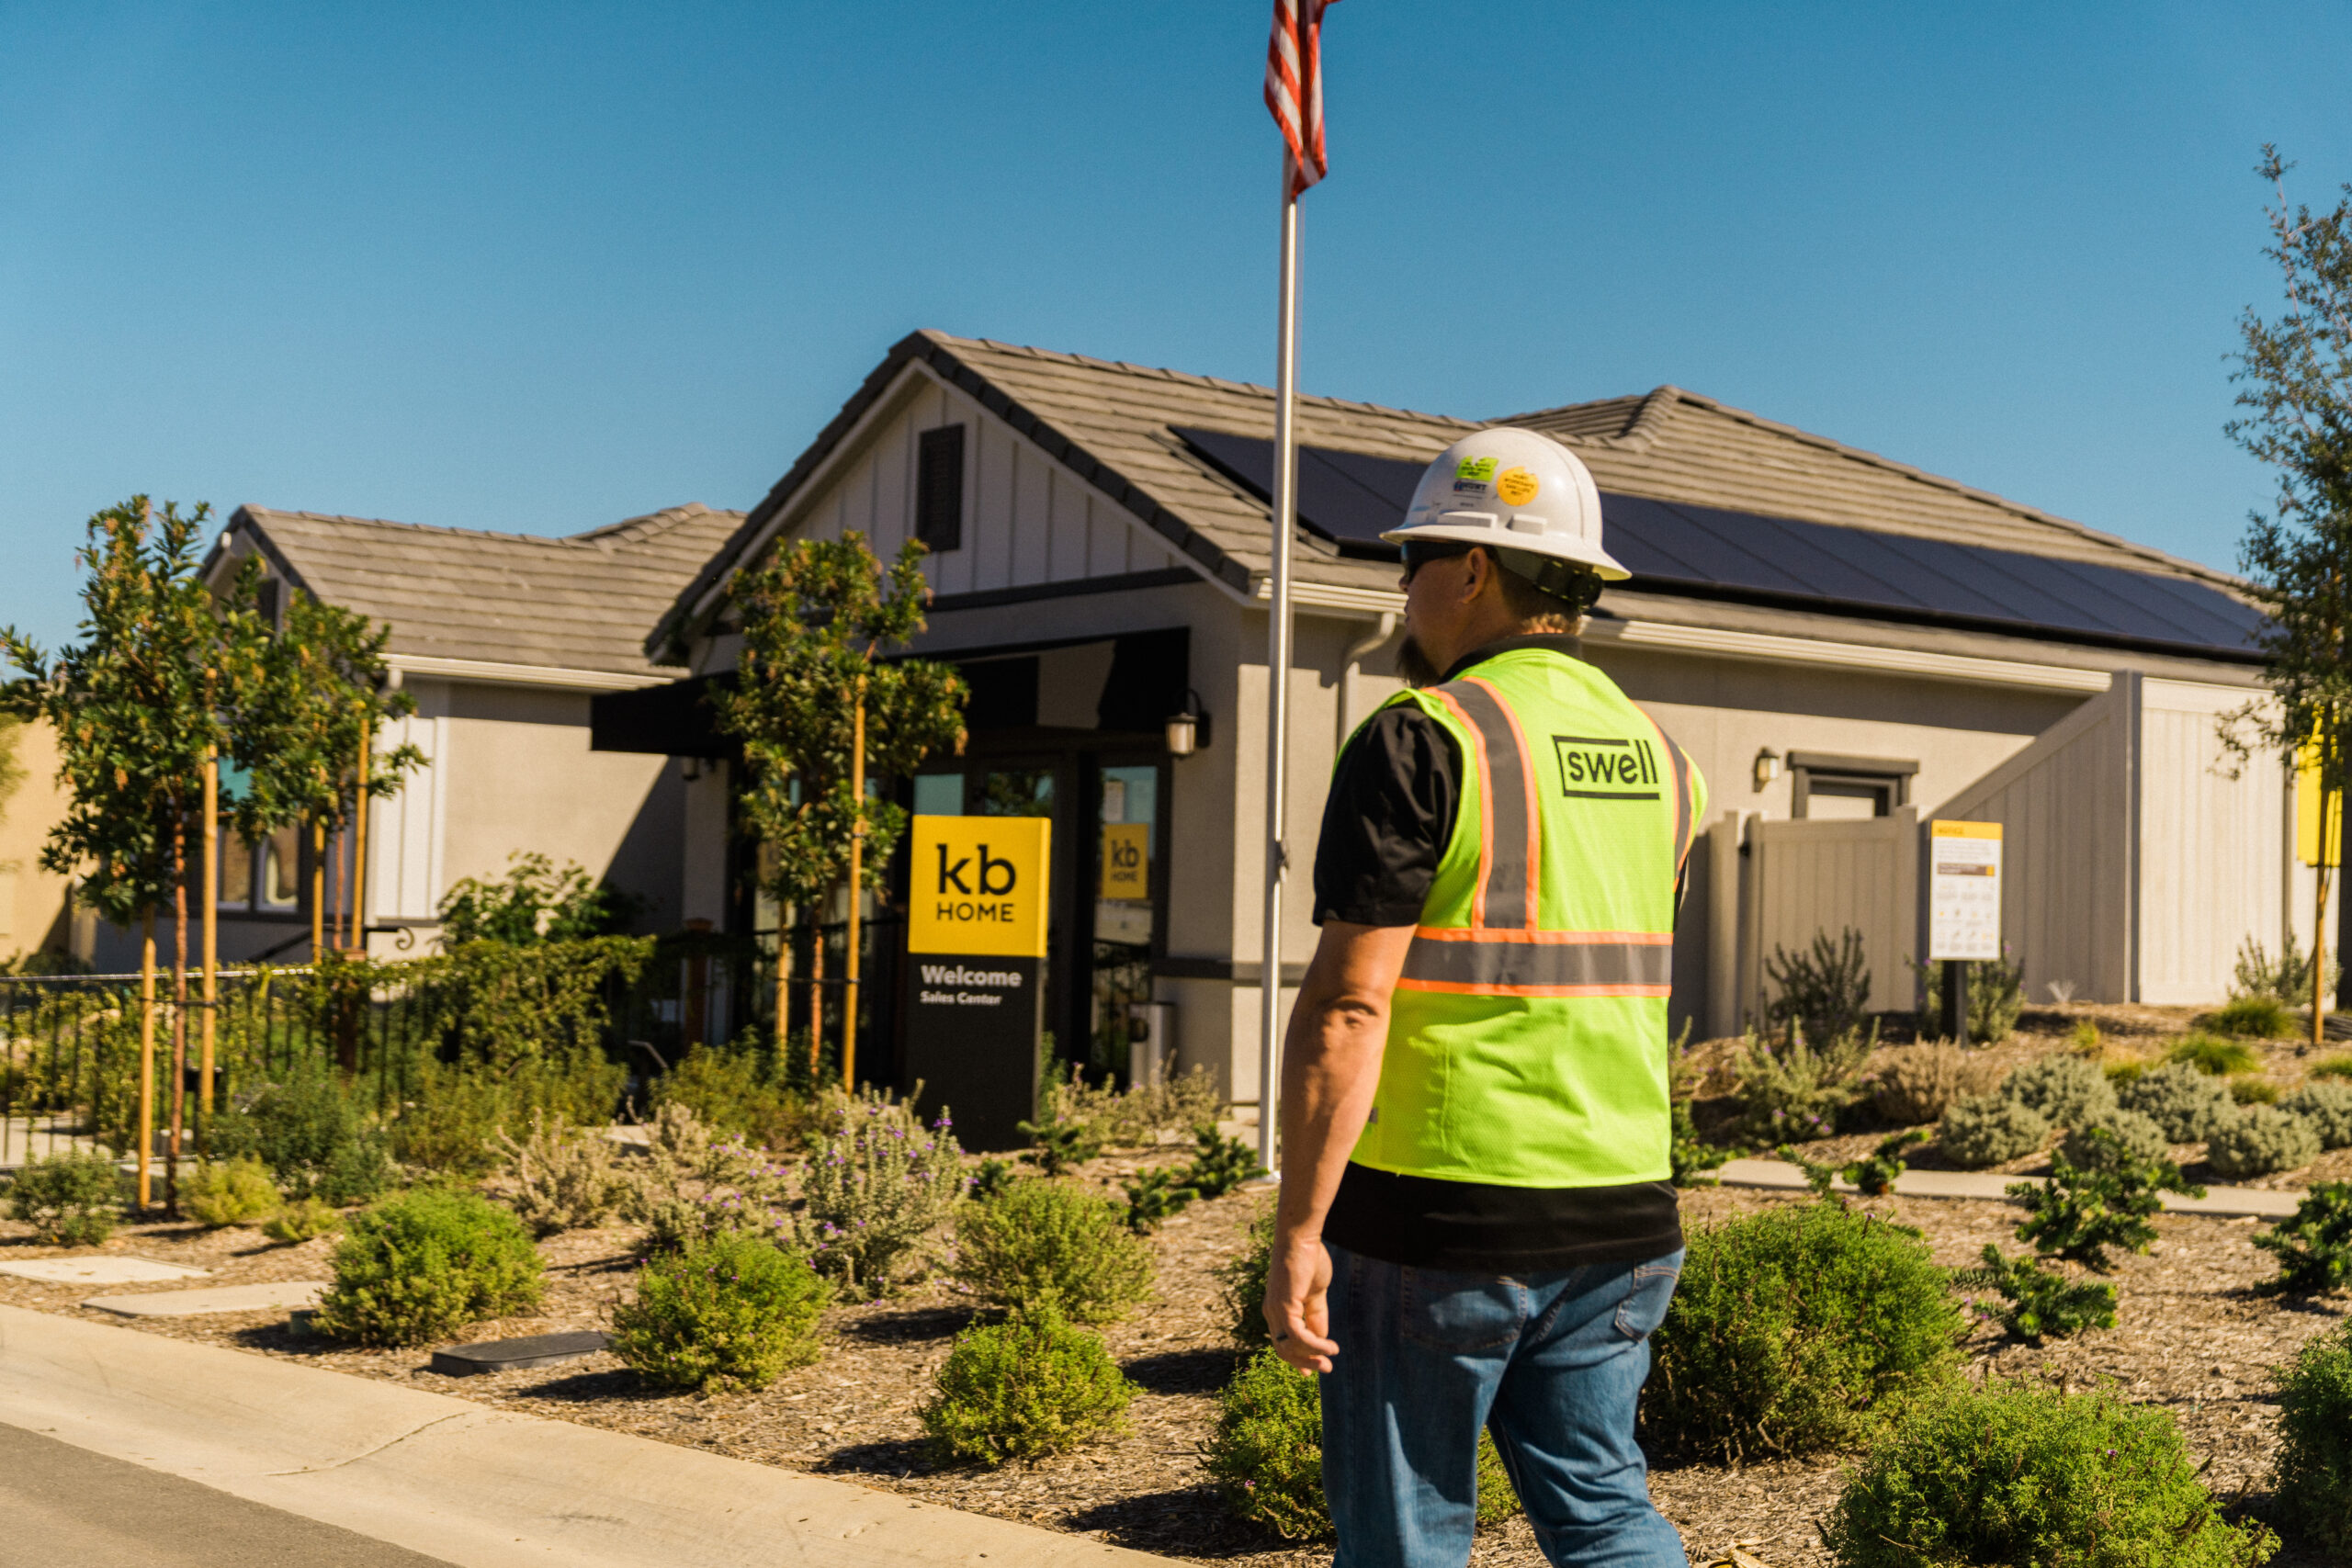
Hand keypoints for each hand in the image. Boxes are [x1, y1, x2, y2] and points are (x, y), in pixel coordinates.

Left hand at [1261, 1229, 1337, 1372]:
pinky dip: (1315, 1345)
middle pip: (1284, 1350)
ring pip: (1290, 1347)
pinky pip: (1298, 1336)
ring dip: (1312, 1357)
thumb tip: (1321, 1340)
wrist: (1301, 1238)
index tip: (1312, 1372)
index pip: (1284, 1342)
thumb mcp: (1315, 1294)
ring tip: (1331, 1358)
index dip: (1297, 1359)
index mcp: (1278, 1310)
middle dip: (1305, 1363)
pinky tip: (1330, 1347)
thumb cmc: (1308, 1260)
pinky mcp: (1283, 1307)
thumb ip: (1316, 1316)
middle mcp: (1272, 1313)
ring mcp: (1275, 1311)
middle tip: (1326, 1369)